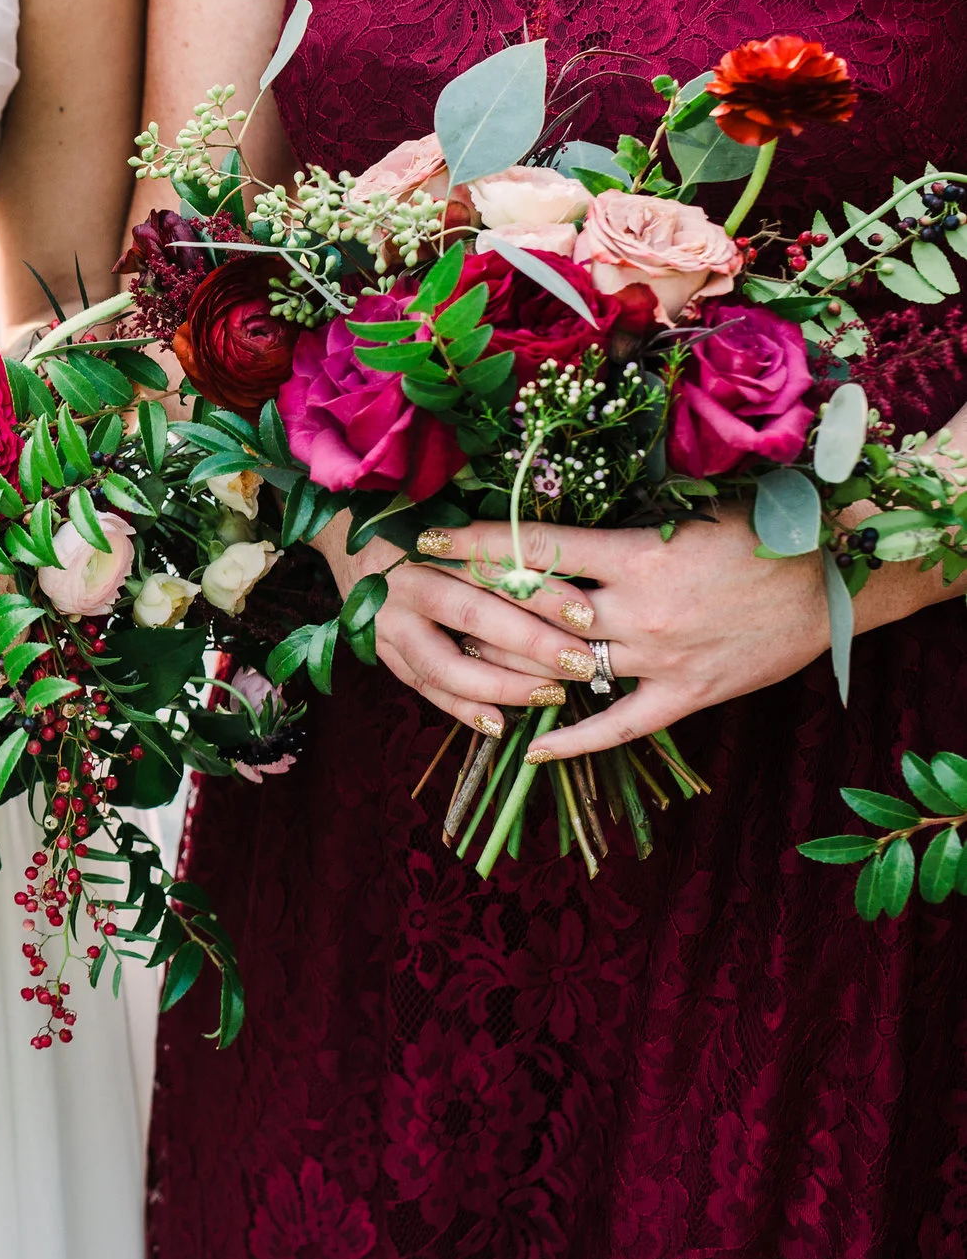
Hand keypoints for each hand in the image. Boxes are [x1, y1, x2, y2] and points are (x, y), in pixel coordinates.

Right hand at [316, 519, 597, 739]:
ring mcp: (386, 622)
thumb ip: (498, 544)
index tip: (586, 613)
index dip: (539, 591)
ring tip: (551, 695)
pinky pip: (422, 686)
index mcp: (426, 541)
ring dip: (501, 685)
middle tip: (580, 664)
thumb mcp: (453, 518)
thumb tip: (570, 576)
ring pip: (443, 664)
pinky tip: (499, 723)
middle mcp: (403, 582)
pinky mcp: (379, 649)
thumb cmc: (416, 522)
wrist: (346, 532)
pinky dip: (460, 707)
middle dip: (531, 644)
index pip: (491, 566)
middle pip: (471, 615)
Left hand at [416, 509, 924, 759]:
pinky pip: (619, 726)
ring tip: (458, 654)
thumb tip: (554, 515)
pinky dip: (573, 740)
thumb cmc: (759, 533)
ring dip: (508, 662)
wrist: (834, 580)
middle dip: (473, 600)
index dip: (475, 541)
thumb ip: (621, 522)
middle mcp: (637, 609)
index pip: (534, 546)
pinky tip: (530, 747)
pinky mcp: (686, 695)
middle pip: (534, 608)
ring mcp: (660, 657)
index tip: (427, 537)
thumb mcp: (688, 511)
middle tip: (424, 594)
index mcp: (635, 553)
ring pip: (564, 666)